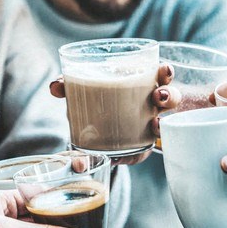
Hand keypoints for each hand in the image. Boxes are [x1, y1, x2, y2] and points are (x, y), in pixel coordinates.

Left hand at [50, 63, 180, 165]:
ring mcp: (148, 128)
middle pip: (171, 99)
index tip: (164, 70)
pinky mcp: (139, 149)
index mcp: (145, 84)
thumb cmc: (97, 104)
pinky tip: (119, 157)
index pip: (163, 75)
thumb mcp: (85, 92)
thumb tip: (55, 86)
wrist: (96, 133)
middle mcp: (152, 105)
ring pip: (163, 124)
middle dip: (169, 96)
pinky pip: (140, 153)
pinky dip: (131, 155)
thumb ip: (69, 86)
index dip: (167, 72)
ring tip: (154, 124)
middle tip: (158, 97)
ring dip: (160, 124)